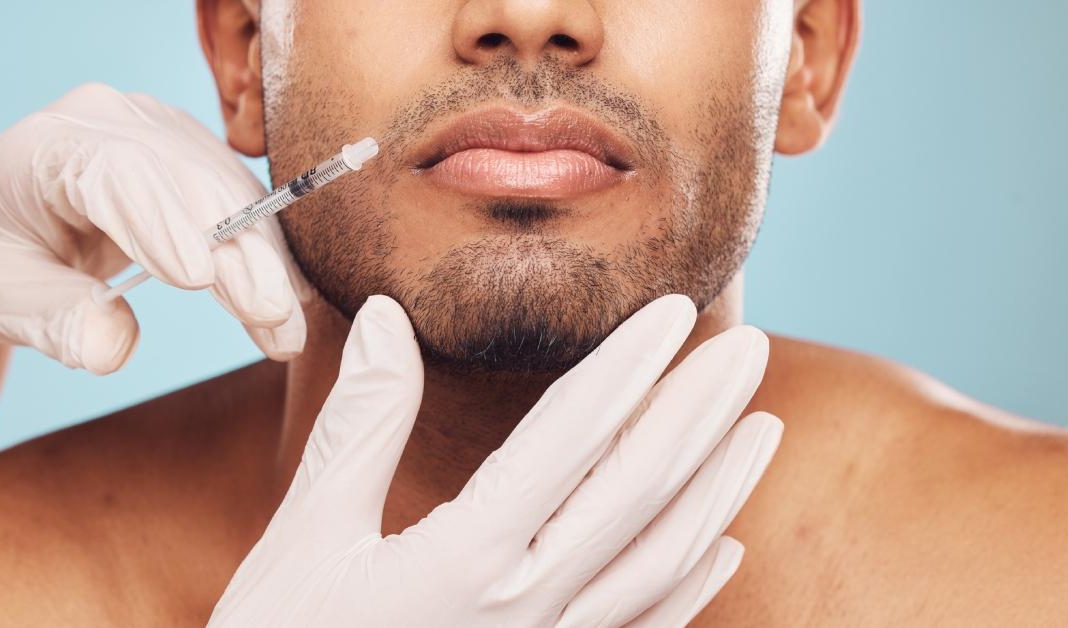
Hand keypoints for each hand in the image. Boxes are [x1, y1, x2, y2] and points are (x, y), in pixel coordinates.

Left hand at [0, 83, 307, 373]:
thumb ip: (55, 320)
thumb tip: (113, 348)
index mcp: (49, 146)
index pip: (119, 173)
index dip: (164, 222)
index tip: (201, 278)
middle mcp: (112, 123)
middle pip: (190, 182)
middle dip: (238, 254)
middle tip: (273, 318)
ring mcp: (160, 135)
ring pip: (229, 193)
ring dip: (264, 262)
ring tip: (286, 330)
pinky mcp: (193, 160)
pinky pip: (241, 203)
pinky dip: (264, 255)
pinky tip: (286, 301)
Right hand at [209, 294, 782, 626]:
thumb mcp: (304, 537)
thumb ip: (358, 424)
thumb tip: (382, 316)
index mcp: (467, 557)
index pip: (572, 437)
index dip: (629, 365)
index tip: (675, 309)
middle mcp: (527, 607)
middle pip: (643, 494)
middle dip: (703, 414)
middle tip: (752, 348)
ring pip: (664, 563)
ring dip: (721, 490)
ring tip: (762, 428)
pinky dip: (694, 582)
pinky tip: (722, 545)